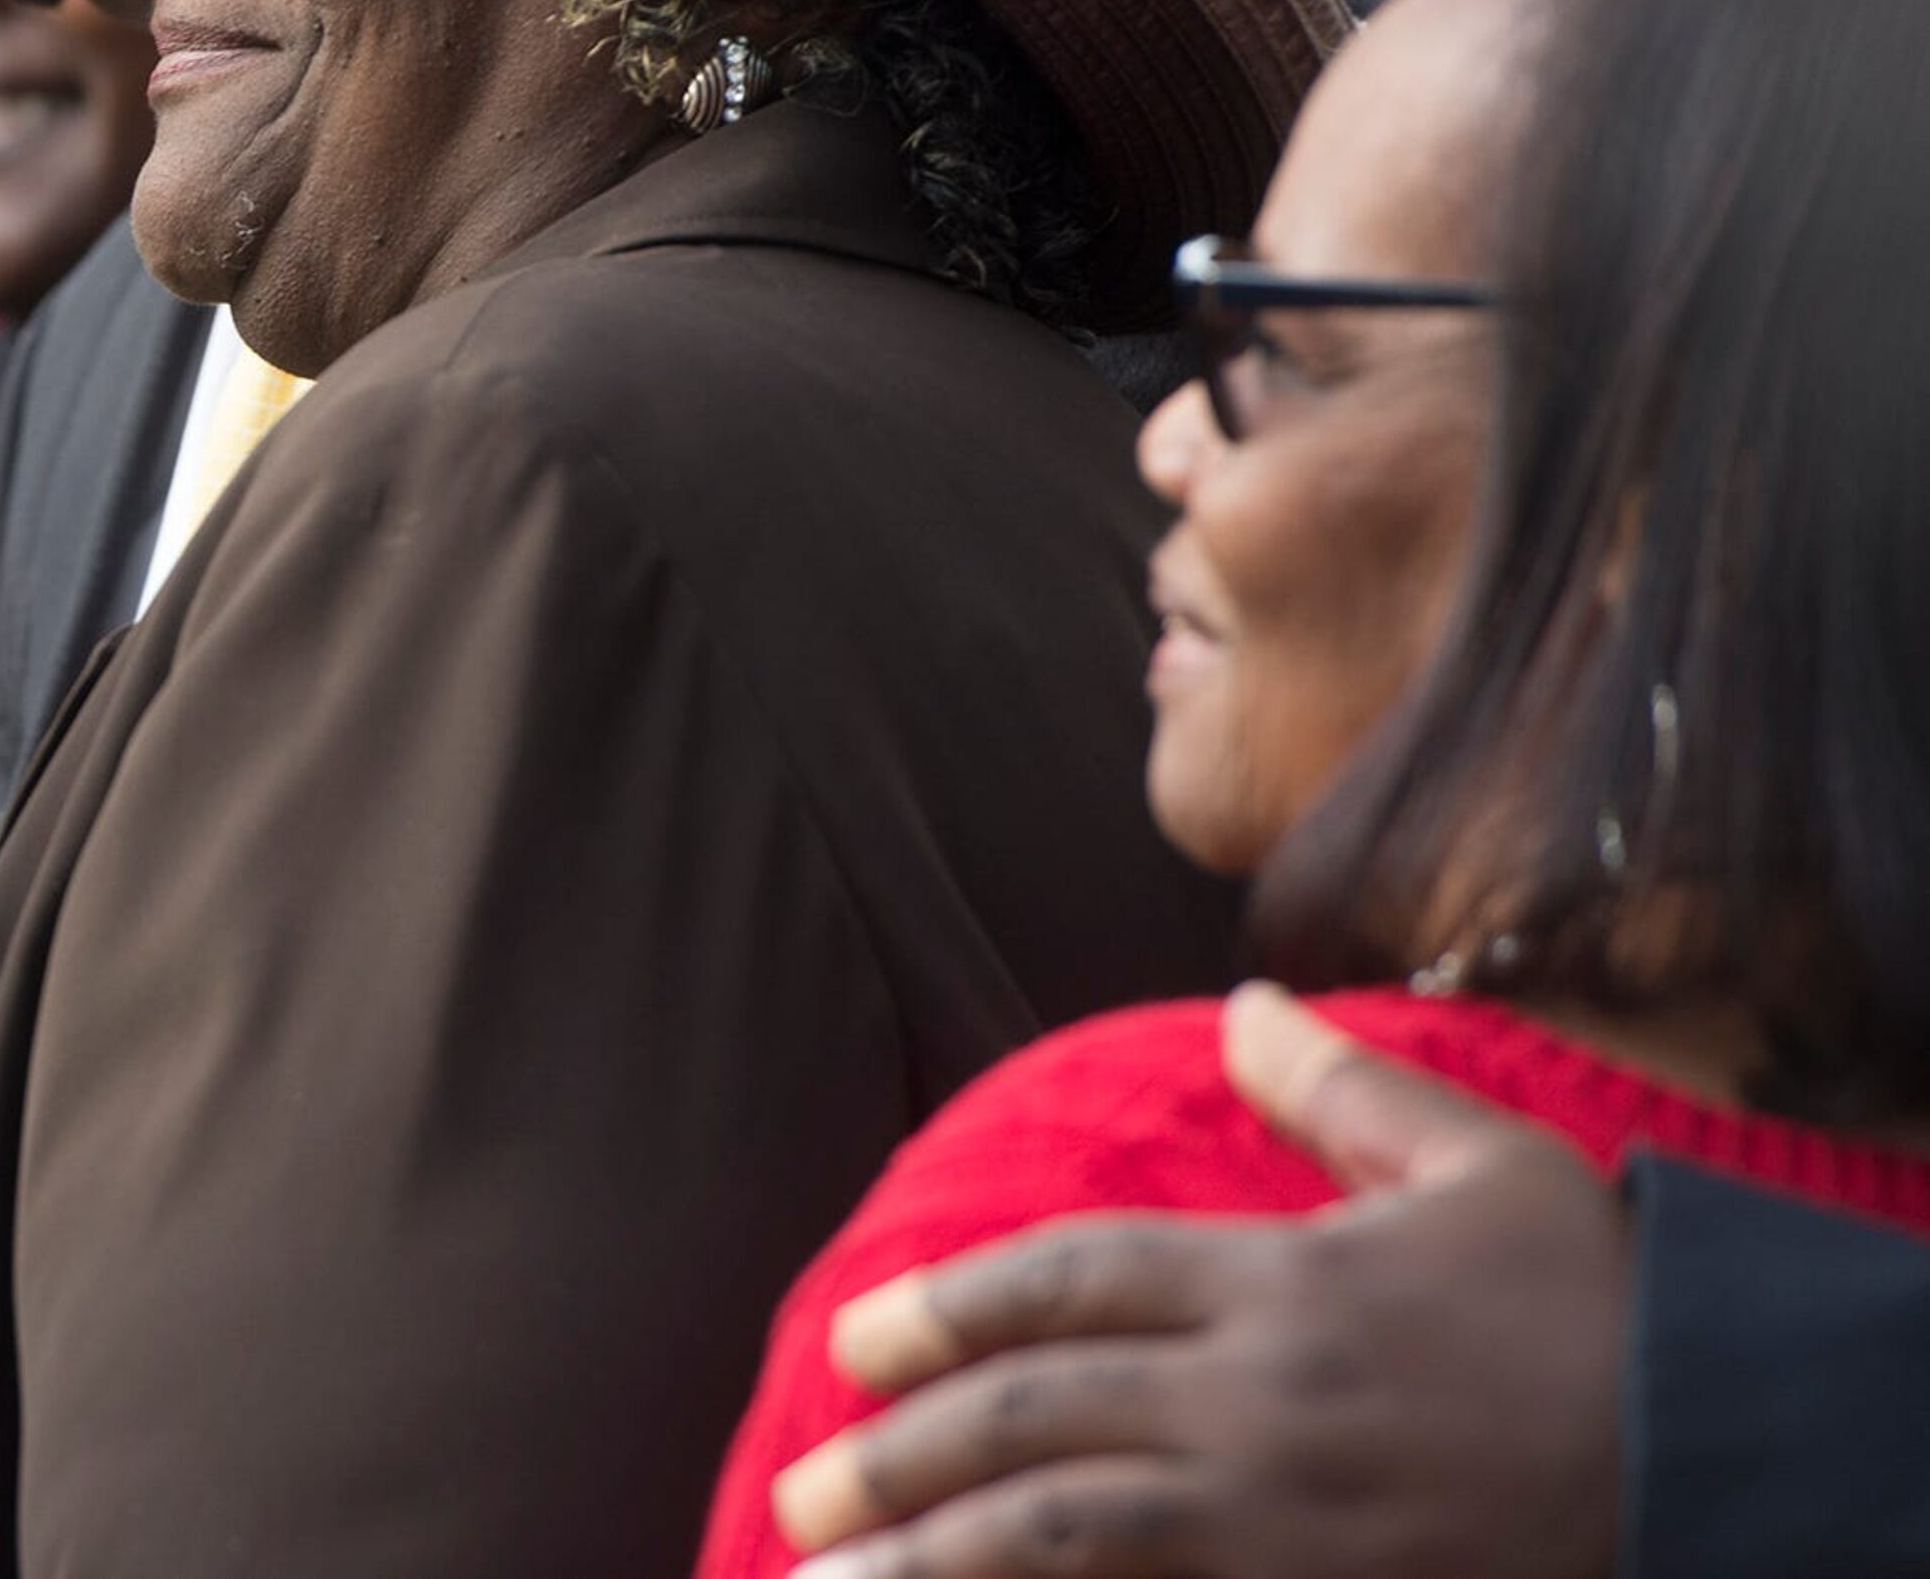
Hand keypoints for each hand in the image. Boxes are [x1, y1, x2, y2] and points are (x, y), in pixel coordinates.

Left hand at [766, 984, 1630, 1578]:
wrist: (1727, 1458)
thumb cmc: (1599, 1310)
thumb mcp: (1483, 1166)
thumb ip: (1347, 1090)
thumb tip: (1241, 1007)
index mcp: (1284, 1284)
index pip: (1068, 1281)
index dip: (947, 1309)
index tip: (857, 1341)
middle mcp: (1265, 1404)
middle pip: (1041, 1419)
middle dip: (906, 1456)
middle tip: (804, 1486)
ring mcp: (1289, 1523)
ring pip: (1074, 1540)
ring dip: (939, 1562)